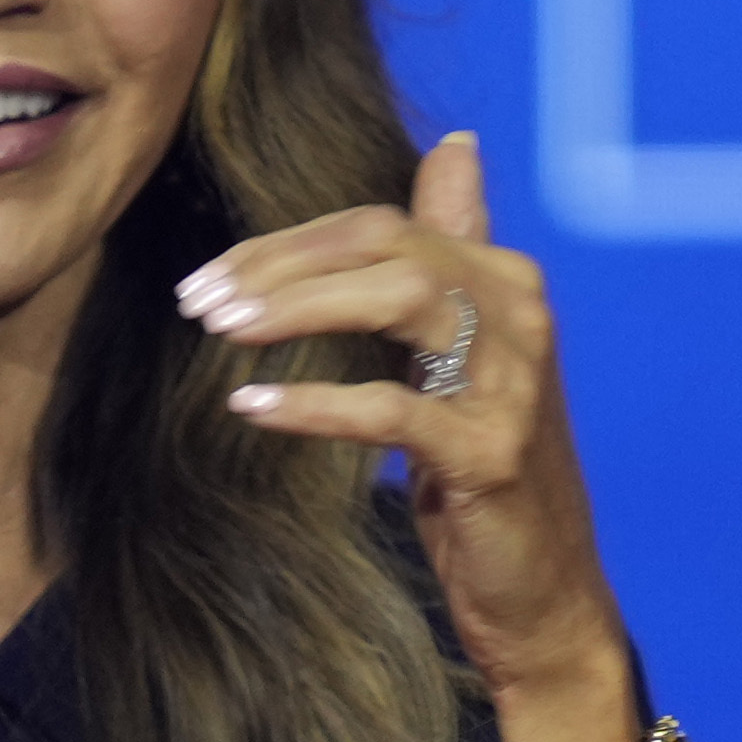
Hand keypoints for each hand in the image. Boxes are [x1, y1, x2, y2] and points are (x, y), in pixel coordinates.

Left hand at [180, 131, 645, 741]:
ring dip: (297, 309)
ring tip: (220, 333)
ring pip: (401, 300)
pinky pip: (393, 410)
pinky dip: (316, 403)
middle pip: (388, 246)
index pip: (384, 223)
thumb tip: (456, 147)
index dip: (289, 241)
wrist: (545, 593)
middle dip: (281, 265)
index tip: (209, 277)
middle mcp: (521, 314)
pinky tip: (253, 407)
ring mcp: (515, 382)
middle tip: (196, 302)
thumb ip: (455, 249)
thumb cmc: (485, 468)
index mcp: (506, 279)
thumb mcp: (470, 351)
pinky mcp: (493, 453)